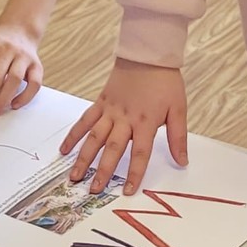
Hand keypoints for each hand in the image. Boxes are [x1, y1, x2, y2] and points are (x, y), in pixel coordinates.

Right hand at [61, 59, 188, 194]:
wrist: (148, 55)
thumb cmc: (165, 82)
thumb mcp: (179, 109)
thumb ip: (179, 138)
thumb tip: (183, 161)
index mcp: (145, 123)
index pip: (139, 154)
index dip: (134, 173)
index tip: (127, 191)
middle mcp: (125, 119)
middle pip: (112, 149)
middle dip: (103, 171)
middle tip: (93, 190)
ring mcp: (110, 111)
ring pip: (94, 137)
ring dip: (84, 158)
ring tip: (75, 176)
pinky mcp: (101, 103)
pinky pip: (85, 120)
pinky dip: (74, 135)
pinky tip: (64, 149)